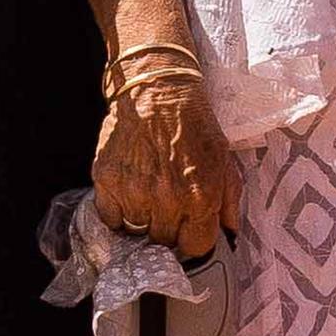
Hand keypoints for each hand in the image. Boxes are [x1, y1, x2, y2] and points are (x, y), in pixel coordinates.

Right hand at [92, 67, 235, 260]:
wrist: (158, 89)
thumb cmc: (193, 123)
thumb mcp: (224, 160)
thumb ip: (229, 202)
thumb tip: (228, 234)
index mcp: (200, 197)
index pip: (196, 247)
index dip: (193, 238)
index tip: (189, 228)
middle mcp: (166, 199)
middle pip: (164, 241)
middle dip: (169, 226)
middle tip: (169, 202)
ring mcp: (133, 192)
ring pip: (136, 231)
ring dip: (143, 217)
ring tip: (149, 192)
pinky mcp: (106, 181)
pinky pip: (109, 217)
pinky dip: (117, 210)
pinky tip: (129, 191)